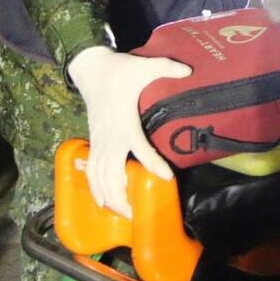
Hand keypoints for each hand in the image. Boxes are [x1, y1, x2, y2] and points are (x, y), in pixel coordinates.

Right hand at [67, 44, 191, 218]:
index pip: (140, 148)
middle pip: (112, 174)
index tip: (167, 177)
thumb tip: (188, 70)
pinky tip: (102, 202)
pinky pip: (91, 170)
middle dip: (122, 196)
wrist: (91, 70)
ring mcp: (100, 141)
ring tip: (123, 214)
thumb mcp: (144, 65)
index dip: (153, 163)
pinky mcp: (94, 142)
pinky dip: (95, 188)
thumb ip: (165, 67)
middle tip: (136, 214)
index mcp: (125, 123)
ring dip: (110, 197)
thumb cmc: (119, 70)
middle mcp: (111, 137)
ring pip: (100, 176)